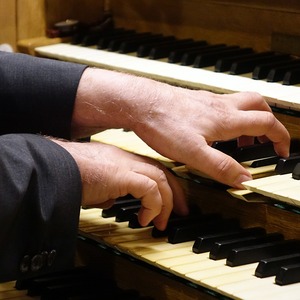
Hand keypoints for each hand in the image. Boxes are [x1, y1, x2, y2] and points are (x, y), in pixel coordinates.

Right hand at [53, 140, 187, 229]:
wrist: (52, 167)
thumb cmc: (67, 173)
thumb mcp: (93, 185)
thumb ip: (106, 191)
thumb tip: (112, 202)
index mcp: (121, 160)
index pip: (152, 169)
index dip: (165, 185)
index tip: (169, 203)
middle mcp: (126, 159)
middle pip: (163, 171)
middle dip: (175, 193)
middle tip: (180, 212)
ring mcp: (125, 164)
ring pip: (160, 178)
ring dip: (166, 203)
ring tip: (162, 222)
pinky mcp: (121, 175)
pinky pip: (149, 188)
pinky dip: (152, 205)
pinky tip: (145, 219)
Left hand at [72, 68, 289, 187]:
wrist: (140, 103)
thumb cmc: (163, 124)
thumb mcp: (193, 153)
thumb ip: (220, 166)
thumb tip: (244, 179)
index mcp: (226, 119)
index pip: (266, 123)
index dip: (280, 138)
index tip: (282, 151)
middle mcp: (220, 106)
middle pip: (258, 105)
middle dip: (268, 121)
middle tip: (265, 139)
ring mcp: (207, 101)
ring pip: (239, 103)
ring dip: (248, 119)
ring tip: (241, 139)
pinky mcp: (194, 101)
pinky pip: (221, 105)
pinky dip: (228, 117)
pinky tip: (214, 131)